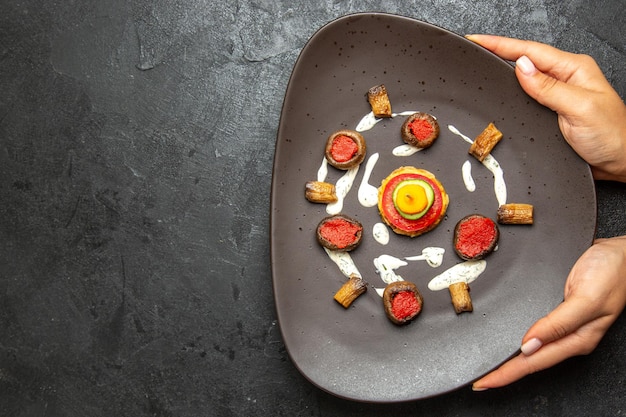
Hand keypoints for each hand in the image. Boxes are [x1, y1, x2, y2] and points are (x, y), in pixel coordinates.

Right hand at [466, 35, 625, 182]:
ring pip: (524, 80)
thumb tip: (522, 67)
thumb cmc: (613, 136)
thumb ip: (549, 88)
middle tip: (472, 51)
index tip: (476, 41)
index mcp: (574, 69)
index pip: (530, 51)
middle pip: (525, 61)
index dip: (500, 45)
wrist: (621, 163)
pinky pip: (527, 98)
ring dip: (503, 74)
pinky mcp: (552, 113)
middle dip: (498, 53)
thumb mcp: (580, 108)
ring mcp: (558, 96)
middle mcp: (565, 79)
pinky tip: (502, 95)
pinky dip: (511, 94)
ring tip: (481, 68)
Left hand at [472, 236, 625, 389]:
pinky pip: (533, 328)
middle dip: (503, 371)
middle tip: (478, 380)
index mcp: (576, 338)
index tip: (483, 383)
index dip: (507, 374)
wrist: (623, 253)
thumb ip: (559, 323)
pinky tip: (507, 339)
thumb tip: (528, 344)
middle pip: (529, 360)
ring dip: (508, 356)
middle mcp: (568, 335)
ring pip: (530, 347)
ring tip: (488, 366)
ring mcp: (563, 324)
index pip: (534, 362)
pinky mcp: (558, 310)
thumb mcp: (587, 298)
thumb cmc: (613, 273)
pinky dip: (516, 337)